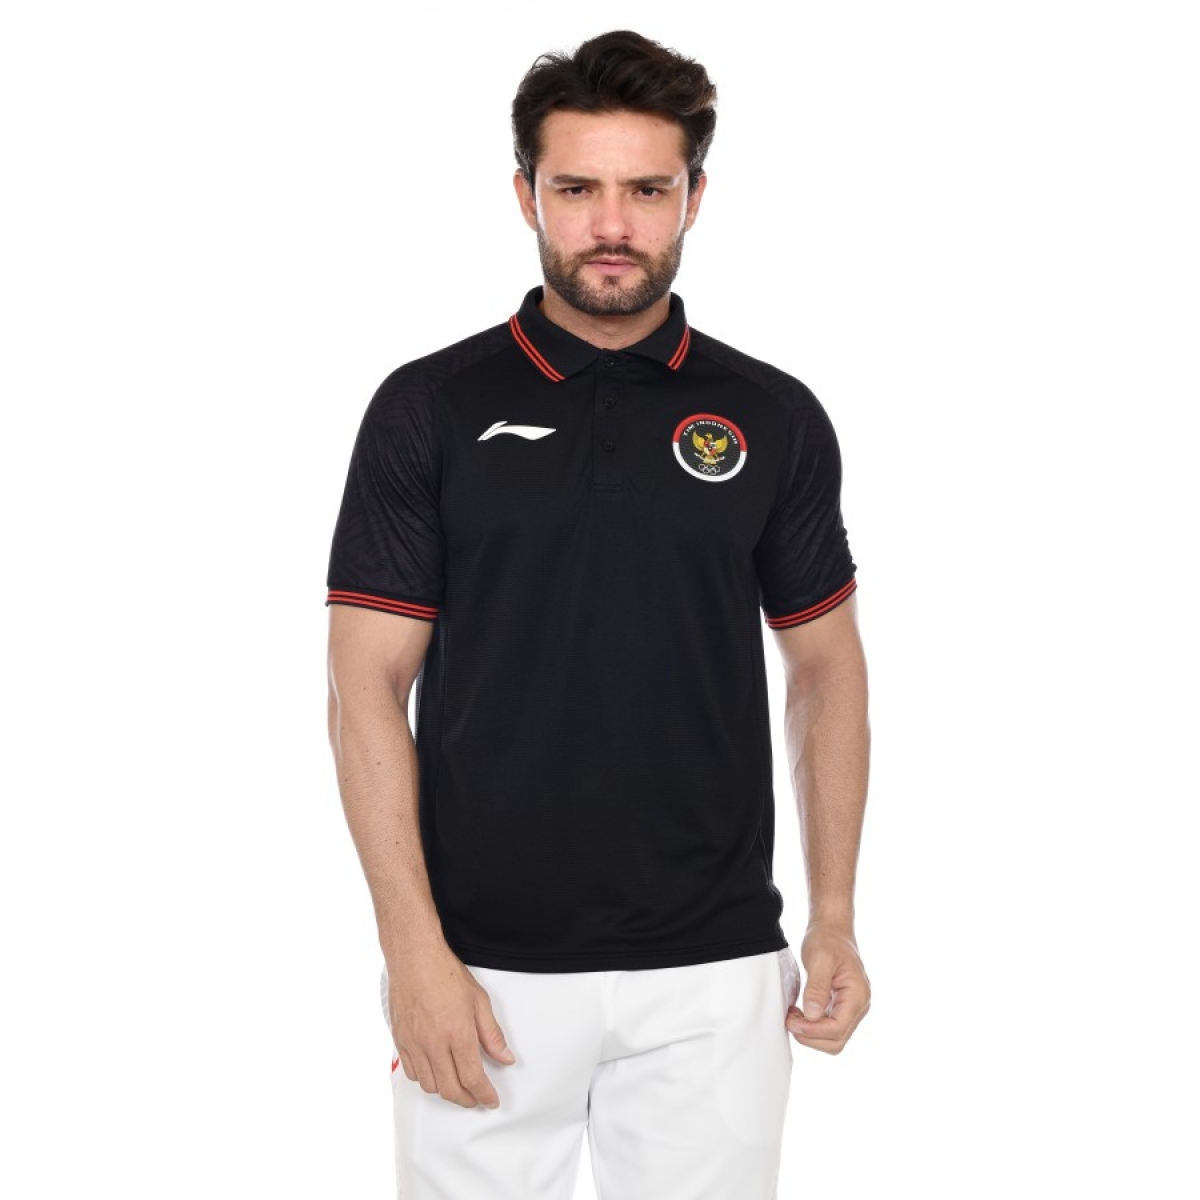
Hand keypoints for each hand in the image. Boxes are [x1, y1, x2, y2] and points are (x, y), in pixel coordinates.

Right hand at [387, 942, 516, 1108]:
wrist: (414, 958)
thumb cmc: (445, 973)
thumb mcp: (479, 1001)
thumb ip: (492, 1034)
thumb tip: (505, 1057)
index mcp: (457, 1033)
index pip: (473, 1078)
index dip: (484, 1095)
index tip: (491, 1100)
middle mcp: (434, 1043)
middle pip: (451, 1089)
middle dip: (467, 1100)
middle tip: (478, 1098)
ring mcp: (414, 1044)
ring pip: (430, 1085)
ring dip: (446, 1091)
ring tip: (458, 1085)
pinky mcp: (401, 1041)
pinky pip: (412, 1073)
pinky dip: (426, 1079)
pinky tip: (436, 1071)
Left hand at [785, 921, 870, 1053]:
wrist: (832, 929)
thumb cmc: (828, 940)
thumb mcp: (820, 959)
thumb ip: (817, 988)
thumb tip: (812, 1015)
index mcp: (858, 995)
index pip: (838, 1028)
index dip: (813, 1031)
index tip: (792, 1021)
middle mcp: (859, 1006)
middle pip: (836, 1040)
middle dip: (811, 1036)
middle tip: (790, 1020)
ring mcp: (851, 1008)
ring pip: (833, 1038)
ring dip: (811, 1034)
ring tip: (793, 1017)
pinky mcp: (842, 1007)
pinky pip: (829, 1028)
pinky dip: (813, 1027)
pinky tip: (799, 1014)